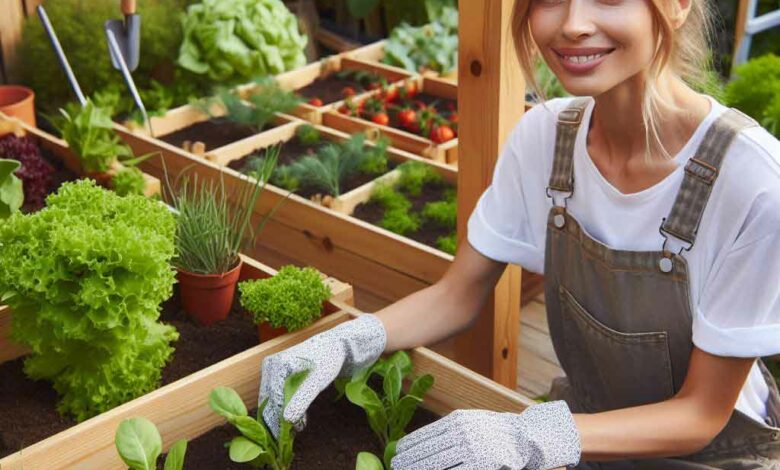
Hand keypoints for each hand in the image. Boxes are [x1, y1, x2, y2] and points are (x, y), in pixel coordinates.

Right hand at [258, 314, 385, 436]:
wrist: (335, 344)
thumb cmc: (328, 360)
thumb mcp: (316, 382)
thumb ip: (301, 400)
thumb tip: (287, 420)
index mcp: (278, 365)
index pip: (274, 398)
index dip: (279, 418)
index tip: (287, 433)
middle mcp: (271, 365)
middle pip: (269, 398)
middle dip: (278, 418)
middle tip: (289, 434)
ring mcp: (273, 367)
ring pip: (271, 396)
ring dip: (280, 413)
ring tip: (295, 427)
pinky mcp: (278, 371)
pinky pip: (276, 391)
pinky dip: (283, 404)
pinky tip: (295, 416)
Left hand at [391, 401, 580, 469]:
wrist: (528, 437)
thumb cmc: (496, 432)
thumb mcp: (471, 423)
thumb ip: (450, 431)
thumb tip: (424, 443)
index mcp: (459, 421)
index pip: (426, 436)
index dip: (410, 448)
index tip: (398, 454)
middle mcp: (463, 433)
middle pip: (428, 452)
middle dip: (410, 462)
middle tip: (397, 467)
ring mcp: (473, 449)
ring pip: (439, 464)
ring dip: (420, 467)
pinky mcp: (482, 462)